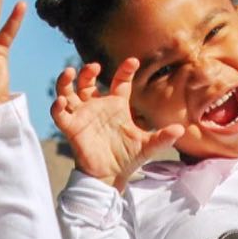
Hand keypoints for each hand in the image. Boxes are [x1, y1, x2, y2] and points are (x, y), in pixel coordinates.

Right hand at [52, 59, 184, 190]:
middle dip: (88, 71)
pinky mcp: (71, 129)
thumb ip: (162, 137)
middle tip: (93, 66)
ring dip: (65, 82)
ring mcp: (83, 116)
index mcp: (116, 106)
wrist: (110, 176)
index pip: (119, 81)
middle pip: (87, 82)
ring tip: (68, 72)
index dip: (125, 70)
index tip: (133, 62)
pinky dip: (57, 107)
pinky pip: (60, 115)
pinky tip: (61, 102)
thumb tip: (181, 131)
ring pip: (68, 92)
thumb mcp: (147, 146)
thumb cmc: (127, 158)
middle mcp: (97, 107)